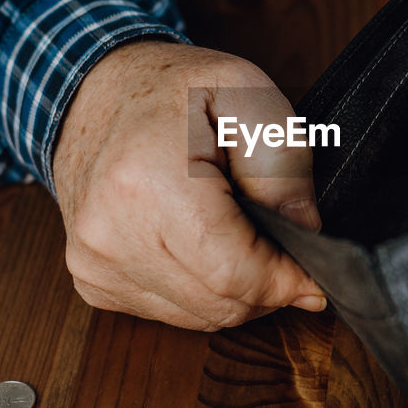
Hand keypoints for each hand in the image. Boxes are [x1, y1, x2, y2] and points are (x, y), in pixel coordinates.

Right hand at [52, 40, 324, 330]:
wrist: (93, 93)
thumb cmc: (173, 90)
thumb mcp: (249, 97)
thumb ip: (285, 170)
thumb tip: (308, 239)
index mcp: (149, 182)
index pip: (234, 273)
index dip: (286, 282)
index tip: (315, 274)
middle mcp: (111, 231)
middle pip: (219, 303)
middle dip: (266, 288)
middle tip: (284, 251)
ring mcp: (94, 261)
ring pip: (197, 316)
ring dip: (233, 292)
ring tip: (240, 237)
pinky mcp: (91, 280)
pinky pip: (167, 312)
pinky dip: (198, 291)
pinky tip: (200, 247)